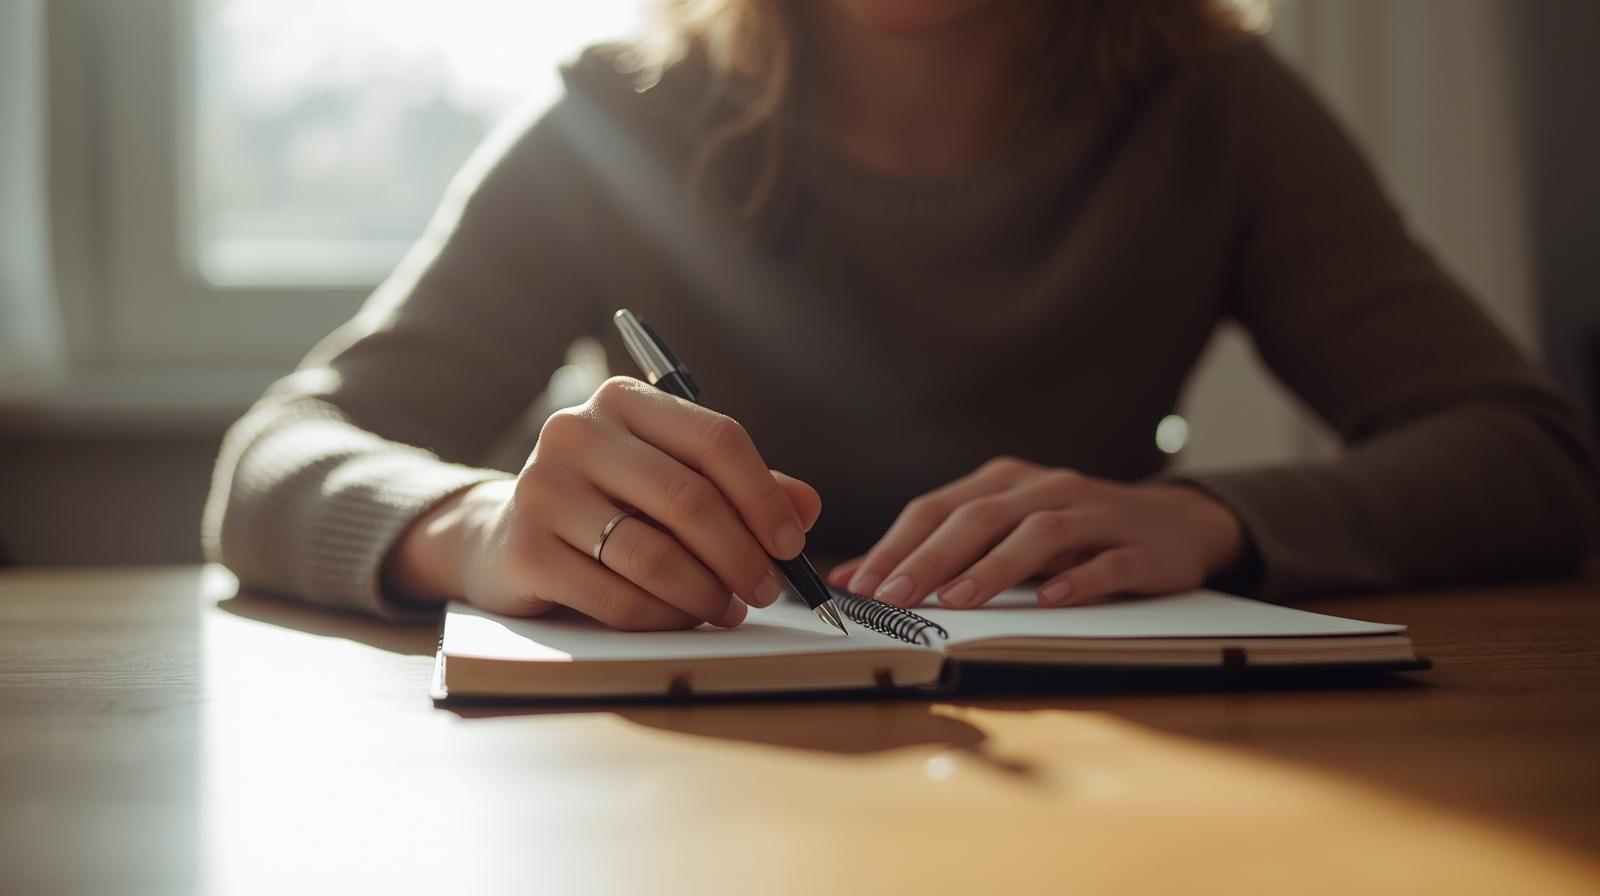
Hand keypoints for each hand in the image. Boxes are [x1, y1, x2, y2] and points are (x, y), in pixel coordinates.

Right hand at [386, 376, 819, 629]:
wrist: (504, 535)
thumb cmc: (608, 504)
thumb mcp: (672, 478)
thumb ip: (741, 488)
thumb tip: (805, 509)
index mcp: (624, 401)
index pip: (715, 438)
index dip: (764, 497)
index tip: (791, 544)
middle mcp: (578, 433)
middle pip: (688, 499)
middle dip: (741, 555)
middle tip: (767, 590)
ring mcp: (543, 489)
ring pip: (654, 555)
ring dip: (706, 593)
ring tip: (728, 609)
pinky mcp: (524, 549)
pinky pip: (616, 597)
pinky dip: (663, 617)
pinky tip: (682, 619)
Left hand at [827, 457, 1243, 608]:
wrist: (1175, 524)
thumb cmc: (1074, 534)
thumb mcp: (1004, 532)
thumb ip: (937, 551)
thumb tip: (856, 577)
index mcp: (1006, 482)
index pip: (939, 507)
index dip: (897, 544)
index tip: (860, 584)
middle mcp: (1047, 488)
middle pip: (981, 517)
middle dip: (931, 559)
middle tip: (894, 597)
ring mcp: (1096, 514)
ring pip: (1040, 533)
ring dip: (994, 567)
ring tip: (957, 600)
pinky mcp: (1140, 548)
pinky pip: (1107, 563)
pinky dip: (1078, 579)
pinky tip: (1050, 599)